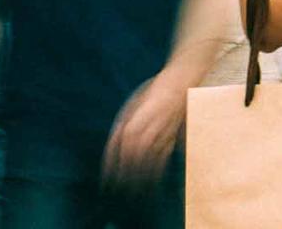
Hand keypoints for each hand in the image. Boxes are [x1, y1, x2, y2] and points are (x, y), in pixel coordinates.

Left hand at [101, 76, 186, 197]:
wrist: (177, 86)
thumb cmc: (151, 95)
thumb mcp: (131, 108)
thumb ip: (122, 127)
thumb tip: (115, 149)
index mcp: (128, 125)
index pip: (114, 153)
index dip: (109, 170)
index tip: (105, 184)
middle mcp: (141, 134)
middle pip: (128, 163)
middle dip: (122, 180)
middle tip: (116, 194)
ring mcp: (157, 138)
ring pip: (145, 166)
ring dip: (137, 182)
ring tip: (132, 196)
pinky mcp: (169, 142)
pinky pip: (161, 162)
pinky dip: (155, 176)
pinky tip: (151, 185)